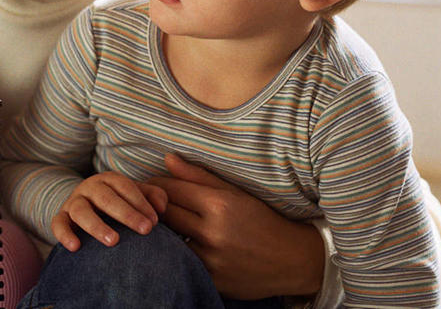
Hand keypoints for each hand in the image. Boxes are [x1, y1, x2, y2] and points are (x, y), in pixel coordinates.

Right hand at [52, 171, 166, 251]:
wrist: (87, 206)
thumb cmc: (118, 203)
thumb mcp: (134, 196)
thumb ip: (152, 196)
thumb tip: (161, 206)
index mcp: (109, 179)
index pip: (125, 187)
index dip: (140, 202)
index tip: (154, 221)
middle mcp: (90, 187)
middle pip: (106, 197)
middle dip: (126, 213)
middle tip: (145, 230)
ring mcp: (74, 201)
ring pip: (81, 210)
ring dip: (97, 225)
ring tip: (113, 241)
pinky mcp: (61, 217)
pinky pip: (58, 223)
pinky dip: (64, 234)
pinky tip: (75, 247)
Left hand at [147, 153, 323, 298]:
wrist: (291, 259)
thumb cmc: (260, 219)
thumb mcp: (232, 191)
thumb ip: (197, 175)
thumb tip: (167, 158)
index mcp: (218, 204)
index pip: (169, 189)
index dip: (155, 185)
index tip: (151, 184)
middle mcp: (213, 233)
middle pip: (165, 214)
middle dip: (154, 206)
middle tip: (148, 202)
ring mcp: (212, 261)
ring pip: (169, 241)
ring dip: (163, 231)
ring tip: (159, 223)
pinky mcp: (212, 281)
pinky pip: (183, 263)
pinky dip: (177, 253)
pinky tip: (176, 246)